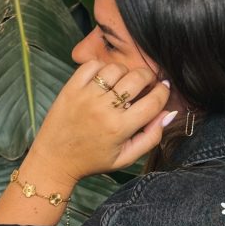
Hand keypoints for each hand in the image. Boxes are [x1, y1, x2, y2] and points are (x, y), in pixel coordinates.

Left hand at [25, 59, 172, 185]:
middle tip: (146, 85)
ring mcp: (86, 96)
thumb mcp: (125, 158)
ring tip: (123, 84)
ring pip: (117, 68)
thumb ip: (151, 138)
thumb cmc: (93, 160)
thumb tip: (169, 114)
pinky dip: (102, 68)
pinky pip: (93, 65)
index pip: (154, 101)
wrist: (55, 159)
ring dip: (125, 73)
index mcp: (120, 128)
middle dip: (148, 78)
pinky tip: (104, 81)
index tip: (163, 90)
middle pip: (138, 78)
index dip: (163, 93)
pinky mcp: (71, 88)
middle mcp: (104, 109)